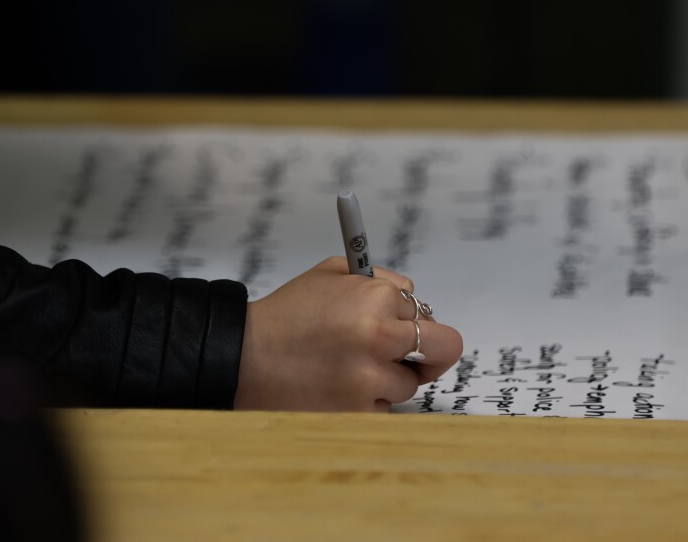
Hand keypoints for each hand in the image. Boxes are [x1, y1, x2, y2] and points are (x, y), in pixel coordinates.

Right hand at [234, 257, 462, 411]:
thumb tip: (416, 299)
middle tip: (419, 355)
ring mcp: (369, 380)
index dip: (408, 316)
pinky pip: (385, 408)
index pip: (423, 310)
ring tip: (349, 368)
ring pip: (410, 383)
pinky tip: (337, 387)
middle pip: (444, 348)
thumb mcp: (332, 273)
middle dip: (434, 351)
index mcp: (375, 299)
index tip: (398, 322)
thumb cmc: (288, 314)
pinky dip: (368, 401)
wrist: (243, 357)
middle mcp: (378, 339)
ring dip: (389, 377)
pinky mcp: (357, 414)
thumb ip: (379, 280)